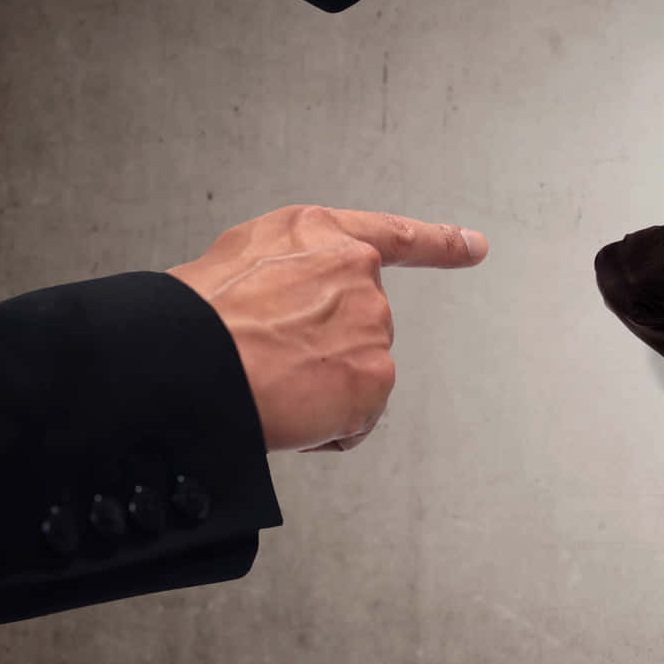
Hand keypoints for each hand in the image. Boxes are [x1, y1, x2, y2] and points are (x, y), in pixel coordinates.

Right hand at [167, 205, 488, 450]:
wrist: (189, 360)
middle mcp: (356, 272)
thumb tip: (288, 306)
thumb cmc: (194, 316)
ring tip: (267, 382)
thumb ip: (287, 272)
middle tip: (267, 360)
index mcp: (318, 234)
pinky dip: (324, 428)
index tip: (474, 246)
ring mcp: (371, 325)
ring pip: (354, 375)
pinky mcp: (376, 376)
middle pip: (358, 327)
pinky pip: (354, 419)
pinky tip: (286, 411)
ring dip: (318, 390)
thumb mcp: (236, 261)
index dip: (439, 244)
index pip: (393, 237)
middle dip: (321, 352)